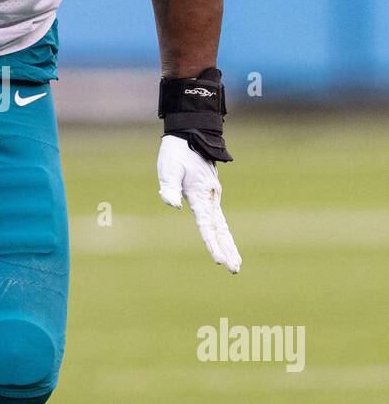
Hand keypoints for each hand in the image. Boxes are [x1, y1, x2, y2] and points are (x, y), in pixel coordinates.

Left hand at [157, 134, 240, 272]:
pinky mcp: (210, 193)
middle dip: (228, 250)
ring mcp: (212, 195)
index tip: (219, 261)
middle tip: (234, 270)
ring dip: (228, 244)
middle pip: (221, 229)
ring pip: (222, 225)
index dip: (212, 244)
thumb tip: (171, 205)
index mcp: (201, 194)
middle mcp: (211, 197)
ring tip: (235, 263)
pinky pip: (217, 217)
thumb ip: (169, 187)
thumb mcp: (168, 168)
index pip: (206, 225)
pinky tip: (224, 242)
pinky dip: (222, 232)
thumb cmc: (176, 152)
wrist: (190, 134)